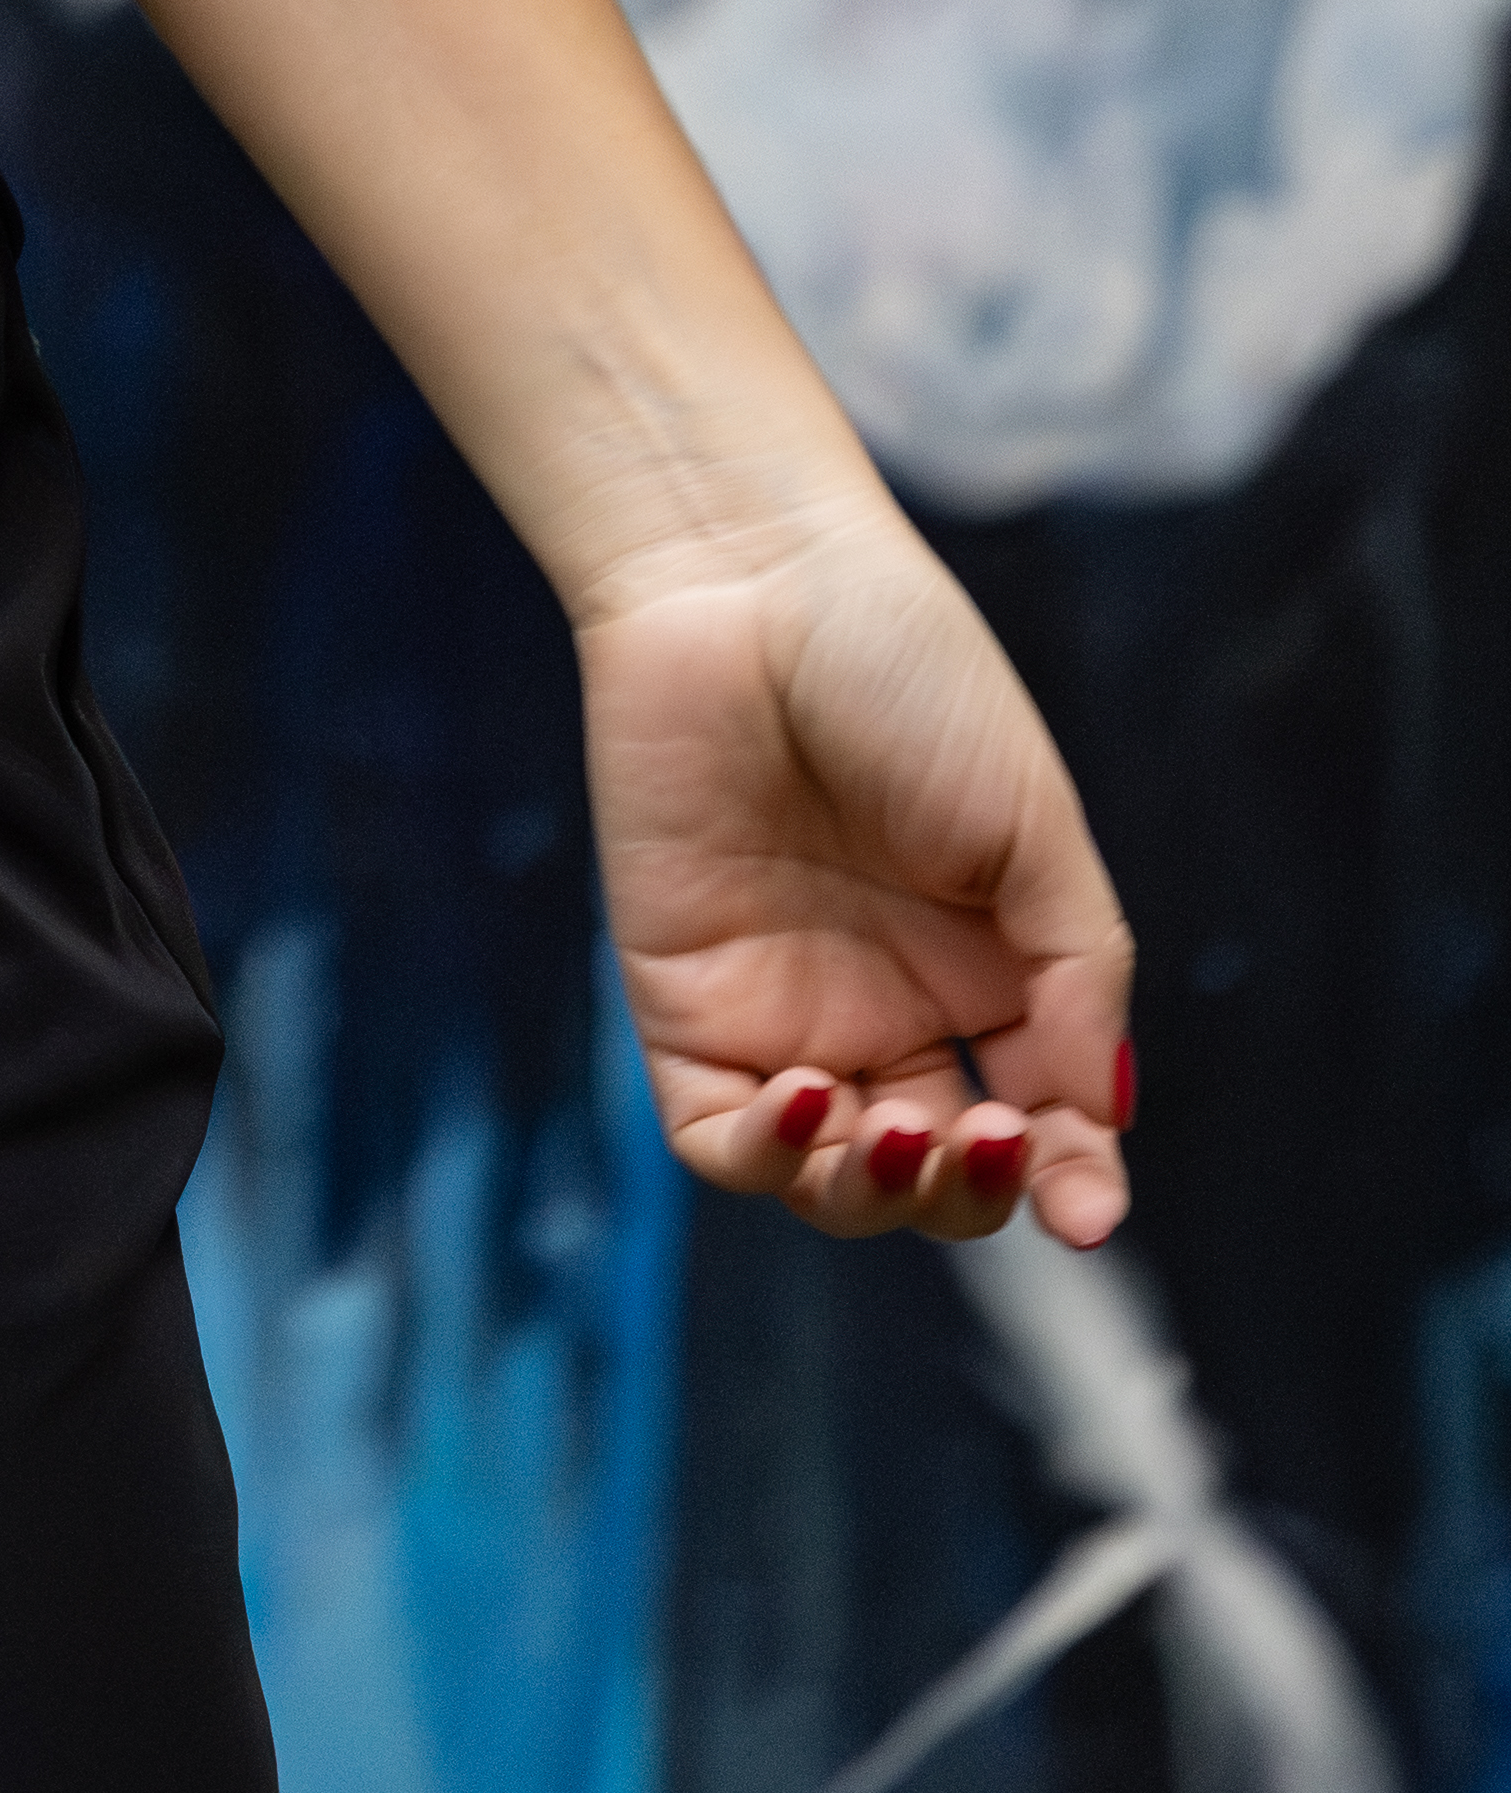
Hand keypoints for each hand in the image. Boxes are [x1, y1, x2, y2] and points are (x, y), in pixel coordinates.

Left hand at [581, 500, 1133, 1254]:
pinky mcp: (686, 1000)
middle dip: (972, 1197)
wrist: (750, 579)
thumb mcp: (1032, 824)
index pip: (1039, 1125)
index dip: (1071, 1185)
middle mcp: (888, 1006)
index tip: (1089, 1213)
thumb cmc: (904, 673)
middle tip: (986, 1136)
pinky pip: (720, 1138)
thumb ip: (1076, 977)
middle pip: (938, 1178)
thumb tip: (1106, 1122)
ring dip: (878, 1195)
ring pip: (832, 1185)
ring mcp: (785, 1011)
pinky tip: (807, 1100)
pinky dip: (766, 1156)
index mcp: (987, 970)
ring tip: (901, 1132)